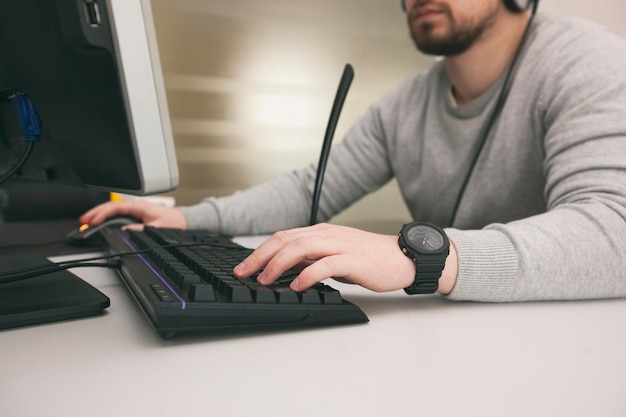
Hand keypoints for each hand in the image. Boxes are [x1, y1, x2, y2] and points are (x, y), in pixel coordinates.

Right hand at [79, 200, 186, 230]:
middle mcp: (135, 206)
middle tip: (83, 220)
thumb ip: (141, 229)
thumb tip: (126, 230)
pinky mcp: (134, 214)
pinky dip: (106, 216)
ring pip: (112, 209)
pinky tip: (99, 221)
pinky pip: (117, 213)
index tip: (94, 221)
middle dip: (96, 212)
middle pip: (111, 207)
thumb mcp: (158, 228)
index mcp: (140, 206)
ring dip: (99, 214)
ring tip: (86, 221)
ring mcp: (134, 209)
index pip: (116, 208)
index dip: (103, 214)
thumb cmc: (172, 222)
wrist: (182, 220)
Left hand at [233, 223, 416, 291]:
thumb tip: (286, 269)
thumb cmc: (369, 259)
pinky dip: (308, 274)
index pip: (283, 237)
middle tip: (244, 273)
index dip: (260, 251)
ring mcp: (339, 246)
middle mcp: (327, 235)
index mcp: (321, 233)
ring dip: (279, 264)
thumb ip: (311, 259)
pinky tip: (297, 285)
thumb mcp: (334, 256)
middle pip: (286, 240)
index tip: (244, 267)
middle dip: (261, 256)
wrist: (402, 258)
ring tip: (265, 279)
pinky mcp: (352, 260)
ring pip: (301, 247)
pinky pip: (325, 265)